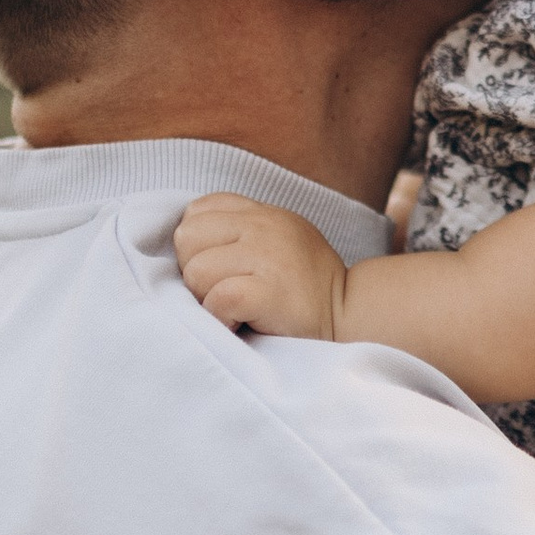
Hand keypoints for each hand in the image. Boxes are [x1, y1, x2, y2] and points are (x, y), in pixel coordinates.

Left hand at [174, 194, 348, 339]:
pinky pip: (217, 299)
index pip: (197, 212)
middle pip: (186, 239)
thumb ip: (238, 233)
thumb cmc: (303, 290)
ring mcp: (267, 255)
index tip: (221, 269)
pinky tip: (242, 321)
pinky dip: (221, 318)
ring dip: (207, 299)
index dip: (198, 246)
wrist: (351, 316)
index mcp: (261, 213)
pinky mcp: (269, 290)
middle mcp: (263, 225)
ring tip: (238, 308)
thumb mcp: (276, 243)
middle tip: (225, 291)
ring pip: (196, 271)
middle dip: (196, 272)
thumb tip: (183, 245)